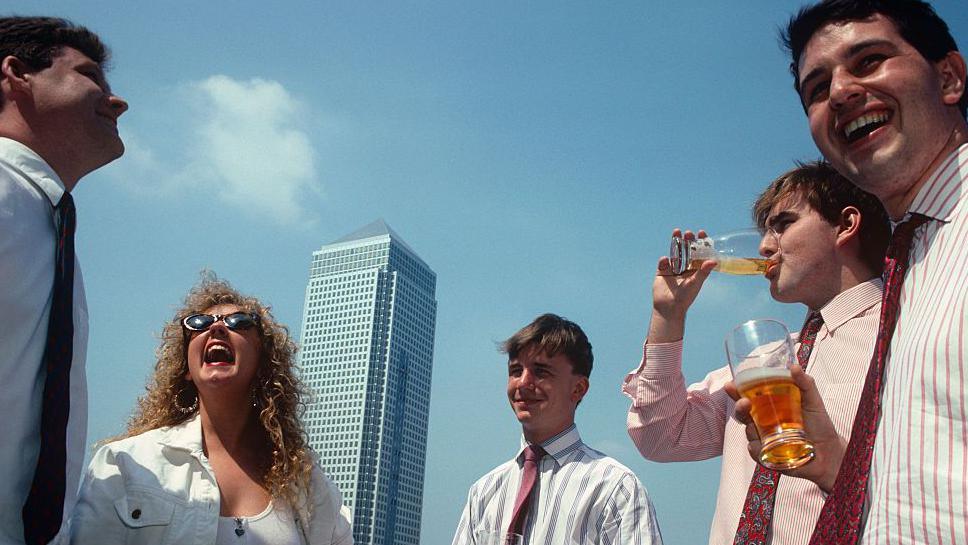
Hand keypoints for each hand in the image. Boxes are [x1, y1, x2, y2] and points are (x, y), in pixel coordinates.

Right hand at [648, 229, 716, 342]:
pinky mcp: (662, 272)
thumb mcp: (696, 283)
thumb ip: (703, 271)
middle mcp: (685, 268)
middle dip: (687, 241)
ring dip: (676, 242)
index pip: (699, 253)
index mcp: (695, 270)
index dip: (701, 243)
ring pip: (675, 252)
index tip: (701, 233)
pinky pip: (663, 262)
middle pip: (687, 250)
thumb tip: (714, 261)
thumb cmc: (686, 297)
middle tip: (688, 232)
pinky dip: (665, 260)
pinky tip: (666, 261)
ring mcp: (673, 269)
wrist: (669, 307)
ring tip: (676, 231)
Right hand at [725, 364, 846, 492]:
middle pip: (743, 413)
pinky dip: (758, 449)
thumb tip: (794, 366)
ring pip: (748, 432)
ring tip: (761, 428)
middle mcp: (763, 421)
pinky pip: (756, 451)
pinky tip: (766, 447)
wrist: (830, 452)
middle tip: (744, 403)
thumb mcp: (813, 401)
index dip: (737, 391)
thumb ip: (805, 383)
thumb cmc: (820, 425)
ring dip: (750, 429)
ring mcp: (764, 439)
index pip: (748, 396)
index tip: (730, 385)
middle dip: (739, 407)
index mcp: (769, 406)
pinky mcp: (767, 456)